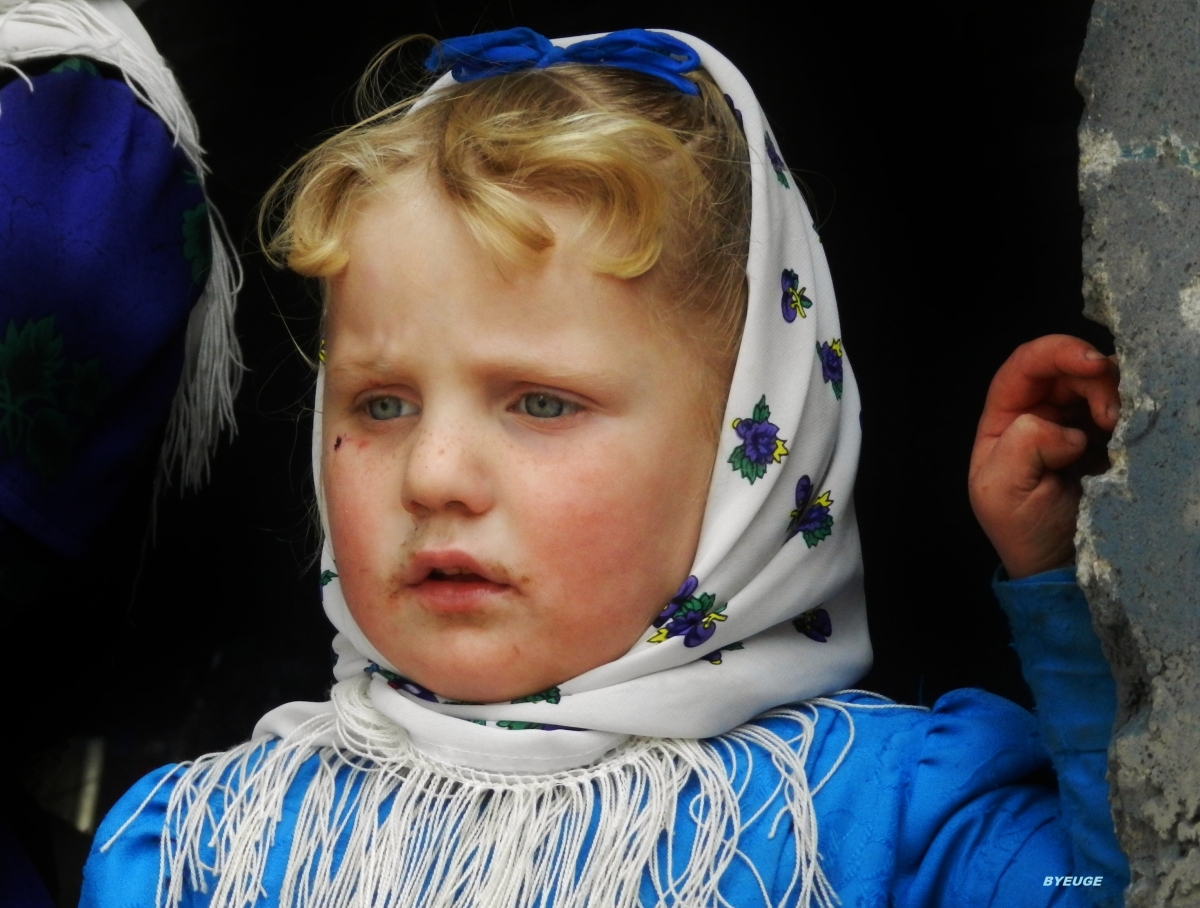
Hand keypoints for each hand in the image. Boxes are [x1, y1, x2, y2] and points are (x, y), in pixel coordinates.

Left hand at [968, 335, 1119, 579]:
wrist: (1063, 566)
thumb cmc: (1024, 530)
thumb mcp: (1002, 490)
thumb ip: (1023, 446)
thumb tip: (1066, 431)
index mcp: (1002, 421)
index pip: (1023, 367)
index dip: (1055, 352)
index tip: (1091, 362)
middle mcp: (1037, 414)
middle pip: (1067, 370)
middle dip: (1094, 379)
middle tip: (1110, 416)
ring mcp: (1074, 425)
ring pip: (1099, 385)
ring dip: (1114, 398)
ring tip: (1116, 432)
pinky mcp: (1106, 440)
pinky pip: (1122, 410)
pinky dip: (1130, 414)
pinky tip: (1127, 436)